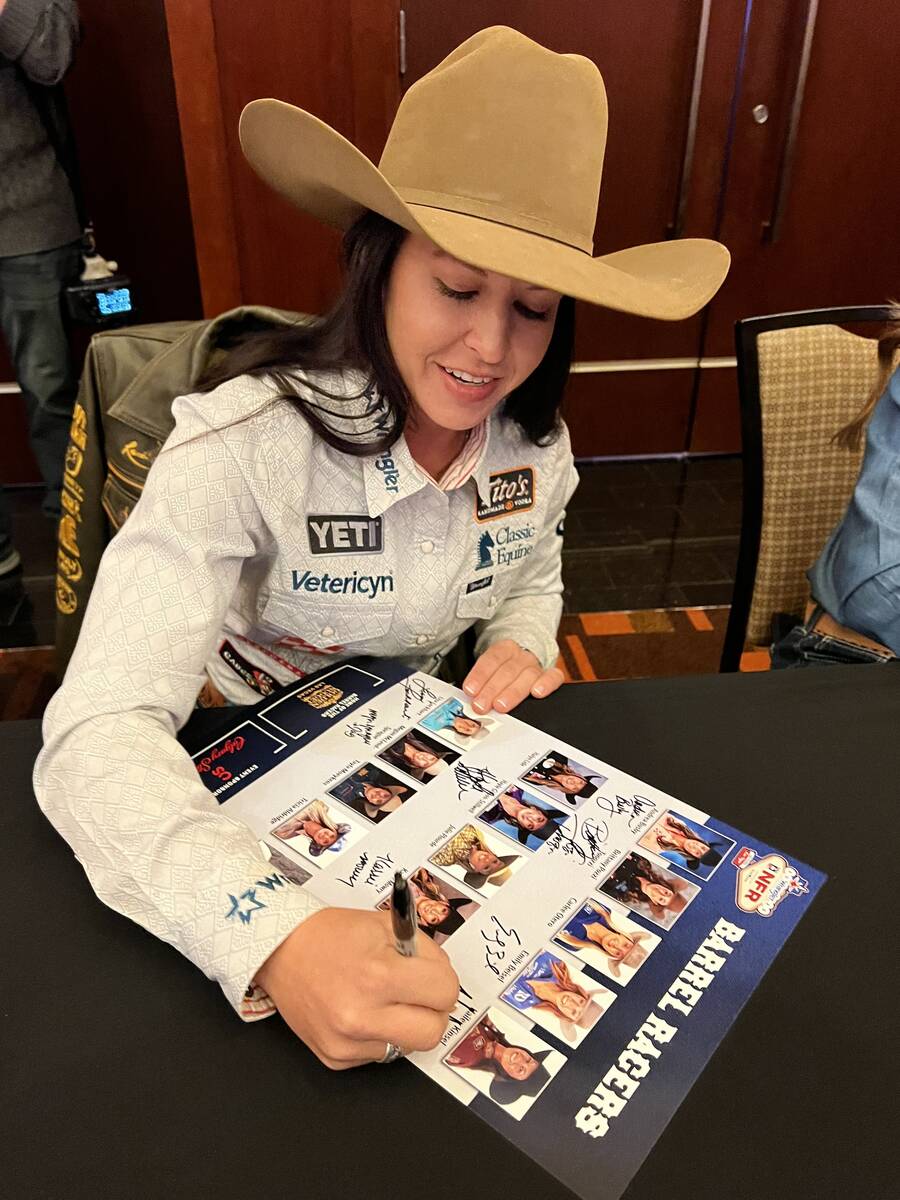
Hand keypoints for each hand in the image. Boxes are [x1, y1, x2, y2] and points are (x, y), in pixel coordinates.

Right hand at [254, 908, 458, 1068]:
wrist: (280, 950)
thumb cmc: (331, 934)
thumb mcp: (384, 925)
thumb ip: (423, 949)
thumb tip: (443, 975)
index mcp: (379, 975)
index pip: (445, 992)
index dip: (443, 980)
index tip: (432, 974)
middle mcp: (362, 1015)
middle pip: (433, 1032)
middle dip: (433, 1010)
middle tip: (418, 993)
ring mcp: (347, 1042)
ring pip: (407, 1046)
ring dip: (404, 1024)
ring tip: (383, 999)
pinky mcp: (334, 1057)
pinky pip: (377, 1054)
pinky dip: (377, 1034)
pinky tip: (360, 1010)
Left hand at [462, 639, 563, 713]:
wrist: (524, 661)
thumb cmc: (502, 670)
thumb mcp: (489, 670)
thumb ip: (480, 682)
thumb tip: (469, 698)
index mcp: (505, 648)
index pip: (491, 659)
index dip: (480, 675)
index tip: (470, 690)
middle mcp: (521, 655)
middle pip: (507, 670)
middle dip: (492, 689)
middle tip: (481, 705)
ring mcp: (537, 665)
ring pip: (527, 675)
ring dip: (512, 692)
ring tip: (501, 706)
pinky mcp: (551, 676)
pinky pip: (553, 676)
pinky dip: (546, 684)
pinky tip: (537, 693)